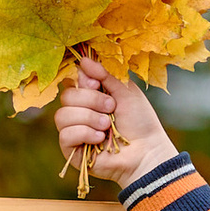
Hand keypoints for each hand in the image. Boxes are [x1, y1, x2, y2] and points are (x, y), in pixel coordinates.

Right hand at [55, 54, 176, 190]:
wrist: (146, 151)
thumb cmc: (140, 121)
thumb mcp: (126, 91)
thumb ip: (106, 75)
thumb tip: (84, 60)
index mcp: (91, 96)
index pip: (73, 81)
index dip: (82, 80)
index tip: (96, 83)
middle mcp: (80, 112)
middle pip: (66, 97)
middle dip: (91, 100)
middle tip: (111, 108)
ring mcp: (74, 131)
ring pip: (63, 115)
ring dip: (89, 118)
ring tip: (108, 126)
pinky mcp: (71, 150)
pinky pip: (65, 135)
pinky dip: (84, 134)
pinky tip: (100, 139)